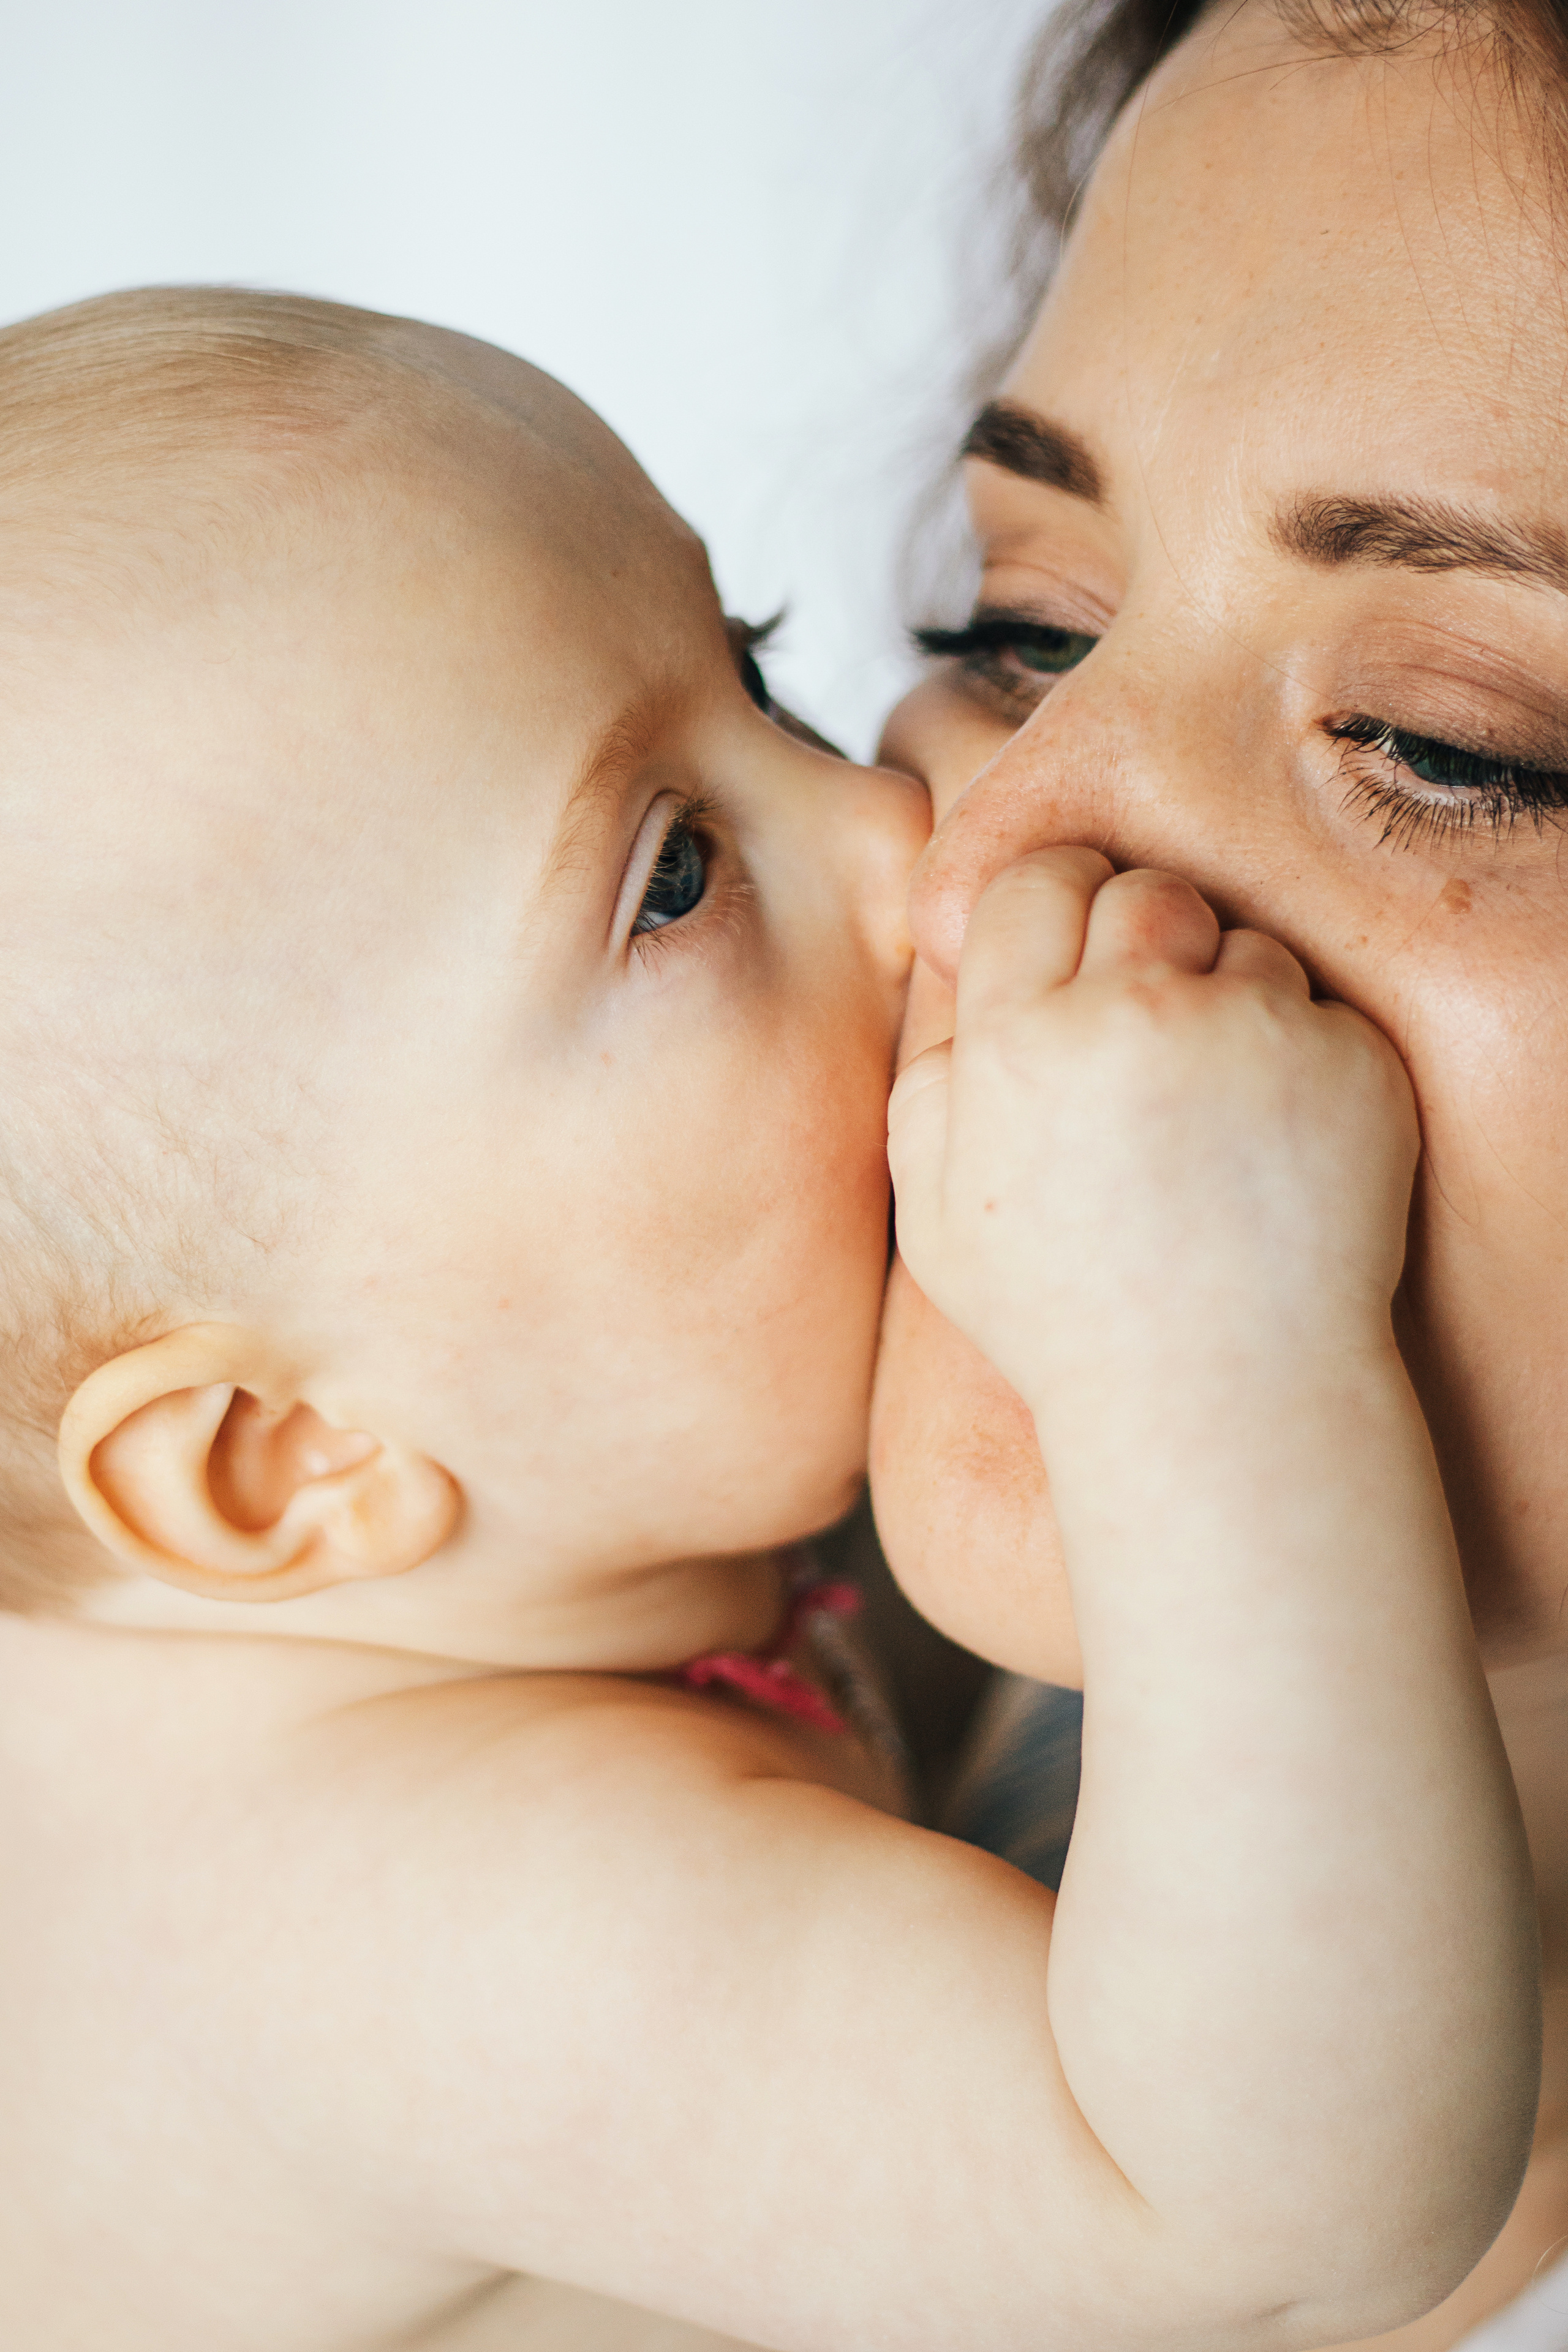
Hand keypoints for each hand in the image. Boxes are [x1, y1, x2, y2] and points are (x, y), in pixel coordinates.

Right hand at [887, 848, 1418, 1419]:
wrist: (1223, 1397)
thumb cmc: (1069, 1320)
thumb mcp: (939, 1224)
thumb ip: (927, 1092)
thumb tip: (961, 998)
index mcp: (1018, 1043)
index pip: (1035, 881)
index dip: (1053, 908)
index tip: (1073, 956)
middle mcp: (1133, 1015)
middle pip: (1143, 891)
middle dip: (1144, 941)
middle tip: (1147, 1029)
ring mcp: (1252, 1032)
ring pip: (1243, 944)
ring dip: (1229, 1000)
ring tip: (1213, 1116)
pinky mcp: (1348, 1062)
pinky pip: (1321, 1011)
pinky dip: (1305, 1062)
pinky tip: (1275, 1151)